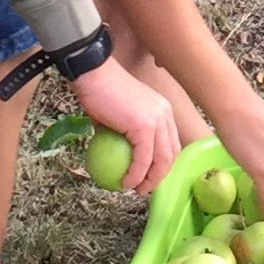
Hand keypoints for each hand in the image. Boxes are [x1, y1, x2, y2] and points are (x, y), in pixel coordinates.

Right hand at [71, 59, 178, 192]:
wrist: (92, 74)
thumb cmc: (98, 90)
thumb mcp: (118, 113)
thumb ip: (124, 130)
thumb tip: (119, 150)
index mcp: (162, 111)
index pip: (171, 143)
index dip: (163, 164)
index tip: (149, 176)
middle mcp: (165, 115)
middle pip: (171, 154)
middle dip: (159, 176)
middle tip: (143, 188)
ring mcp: (158, 120)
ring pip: (161, 160)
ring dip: (149, 180)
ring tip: (135, 189)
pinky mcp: (145, 126)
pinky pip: (143, 159)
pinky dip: (136, 174)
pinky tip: (126, 182)